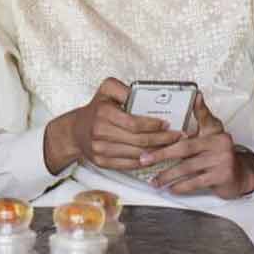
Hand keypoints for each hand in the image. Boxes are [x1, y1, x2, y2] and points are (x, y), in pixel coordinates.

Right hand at [46, 78, 185, 173]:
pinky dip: (144, 162)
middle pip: (138, 141)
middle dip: (162, 140)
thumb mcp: (106, 89)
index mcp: (104, 113)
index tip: (168, 124)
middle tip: (177, 137)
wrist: (76, 130)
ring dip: (157, 152)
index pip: (134, 124)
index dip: (153, 125)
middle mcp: (100, 132)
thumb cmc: (97, 108)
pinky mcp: (101, 162)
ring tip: (170, 147)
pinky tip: (155, 156)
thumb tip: (143, 95)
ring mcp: (100, 150)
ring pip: (136, 155)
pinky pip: (128, 165)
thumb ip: (124, 89)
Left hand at [150, 98, 253, 198]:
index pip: (204, 118)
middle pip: (185, 147)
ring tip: (155, 180)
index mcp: (215, 131)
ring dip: (168, 175)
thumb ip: (202, 117)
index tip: (195, 97)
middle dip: (161, 154)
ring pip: (187, 168)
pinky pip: (196, 182)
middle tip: (145, 159)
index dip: (199, 108)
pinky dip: (181, 186)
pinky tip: (171, 188)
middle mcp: (220, 143)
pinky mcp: (222, 177)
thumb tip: (197, 96)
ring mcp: (221, 160)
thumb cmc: (220, 154)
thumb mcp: (213, 134)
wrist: (240, 176)